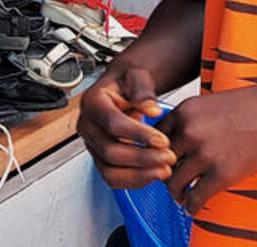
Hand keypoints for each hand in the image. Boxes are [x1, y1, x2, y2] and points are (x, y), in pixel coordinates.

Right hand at [78, 65, 173, 189]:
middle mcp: (88, 126)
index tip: (162, 140)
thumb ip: (143, 89)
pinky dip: (134, 180)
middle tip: (168, 156)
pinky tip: (153, 174)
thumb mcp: (136, 75)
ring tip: (164, 170)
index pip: (113, 124)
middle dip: (143, 158)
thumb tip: (151, 109)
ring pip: (109, 170)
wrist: (122, 90)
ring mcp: (92, 144)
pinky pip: (112, 178)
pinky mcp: (100, 158)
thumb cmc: (127, 82)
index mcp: (93, 102)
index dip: (139, 134)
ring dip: (139, 174)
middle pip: (110, 151)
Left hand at [160, 81, 256, 213]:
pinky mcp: (222, 174)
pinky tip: (193, 208)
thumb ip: (193, 119)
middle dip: (164, 174)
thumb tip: (179, 141)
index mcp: (185, 111)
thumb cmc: (254, 105)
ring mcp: (205, 153)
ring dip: (176, 194)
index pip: (154, 137)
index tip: (163, 162)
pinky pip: (196, 197)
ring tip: (181, 198)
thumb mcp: (213, 103)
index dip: (156, 152)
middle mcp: (189, 131)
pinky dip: (191, 206)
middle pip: (160, 161)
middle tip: (171, 183)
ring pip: (174, 182)